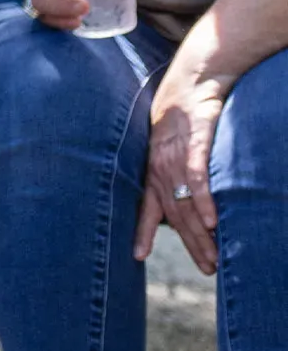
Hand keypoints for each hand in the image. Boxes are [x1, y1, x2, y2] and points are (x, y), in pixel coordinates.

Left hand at [135, 70, 226, 273]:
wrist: (190, 82)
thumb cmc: (179, 118)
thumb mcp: (167, 147)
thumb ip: (168, 174)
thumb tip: (174, 202)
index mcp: (153, 169)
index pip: (146, 206)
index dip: (142, 231)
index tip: (137, 255)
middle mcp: (161, 166)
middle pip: (175, 213)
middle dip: (191, 245)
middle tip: (207, 268)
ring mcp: (177, 156)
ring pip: (186, 202)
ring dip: (200, 233)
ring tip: (213, 258)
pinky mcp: (196, 145)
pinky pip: (197, 178)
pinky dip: (204, 201)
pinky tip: (212, 222)